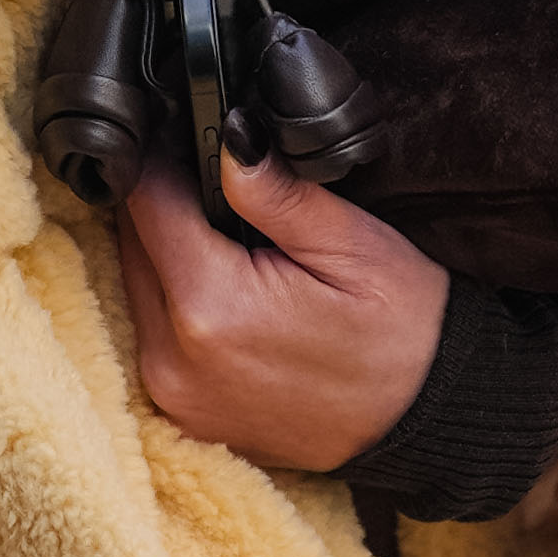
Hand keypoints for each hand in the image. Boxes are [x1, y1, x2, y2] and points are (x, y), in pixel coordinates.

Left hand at [115, 155, 446, 477]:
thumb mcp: (351, 244)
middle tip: (224, 188)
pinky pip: (151, 336)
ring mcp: (171, 395)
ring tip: (235, 245)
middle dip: (167, 206)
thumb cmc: (402, 330)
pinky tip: (230, 294)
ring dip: (168, 255)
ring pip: (136, 288)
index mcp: (211, 308)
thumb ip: (276, 193)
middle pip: (131, 245)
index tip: (192, 136)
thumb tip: (229, 139)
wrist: (426, 420)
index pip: (146, 201)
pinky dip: (176, 304)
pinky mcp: (180, 415)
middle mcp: (173, 360)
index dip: (166, 156)